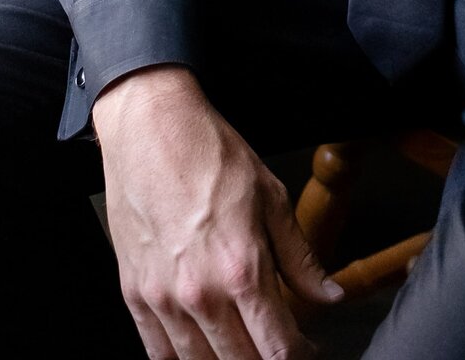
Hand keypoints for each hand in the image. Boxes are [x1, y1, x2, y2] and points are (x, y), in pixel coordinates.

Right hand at [92, 65, 342, 359]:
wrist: (150, 127)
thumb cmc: (209, 152)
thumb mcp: (271, 196)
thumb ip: (300, 257)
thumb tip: (330, 294)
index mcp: (242, 269)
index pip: (278, 347)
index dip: (300, 355)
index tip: (307, 349)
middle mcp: (201, 294)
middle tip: (276, 346)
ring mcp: (163, 299)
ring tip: (242, 347)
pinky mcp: (134, 294)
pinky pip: (157, 352)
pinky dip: (181, 359)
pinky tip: (199, 350)